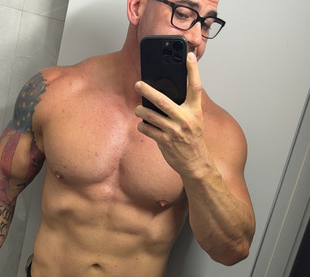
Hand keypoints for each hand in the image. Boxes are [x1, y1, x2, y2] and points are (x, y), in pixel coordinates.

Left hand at [135, 52, 207, 176]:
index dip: (193, 70)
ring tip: (138, 108)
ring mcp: (174, 131)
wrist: (195, 162)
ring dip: (141, 111)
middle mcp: (185, 119)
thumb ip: (185, 107)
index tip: (189, 56)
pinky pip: (148, 130)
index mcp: (195, 111)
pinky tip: (143, 125)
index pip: (196, 87)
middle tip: (138, 84)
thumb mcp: (195, 120)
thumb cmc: (193, 139)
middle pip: (163, 100)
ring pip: (151, 116)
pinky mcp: (165, 141)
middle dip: (148, 91)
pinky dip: (143, 126)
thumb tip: (168, 94)